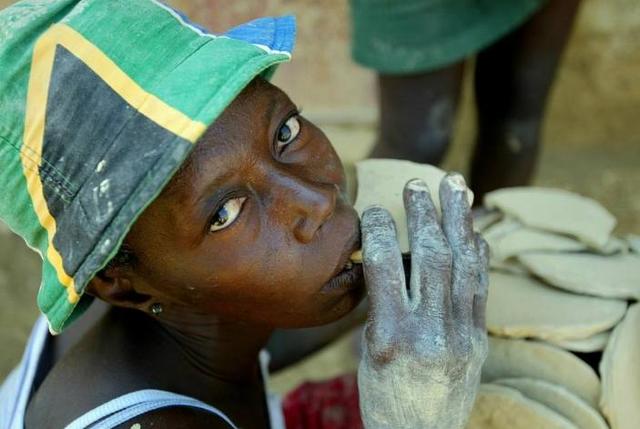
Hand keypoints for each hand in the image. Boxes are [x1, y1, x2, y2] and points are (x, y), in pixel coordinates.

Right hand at [357, 174, 488, 428]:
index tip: (372, 208)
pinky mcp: (479, 339)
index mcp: (390, 336)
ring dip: (459, 220)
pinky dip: (478, 253)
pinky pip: (481, 286)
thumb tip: (390, 258)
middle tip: (418, 182)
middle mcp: (429, 332)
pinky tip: (475, 230)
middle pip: (431, 256)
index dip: (379, 229)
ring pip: (463, 264)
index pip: (385, 266)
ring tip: (456, 186)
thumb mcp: (369, 350)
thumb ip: (382, 304)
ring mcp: (460, 335)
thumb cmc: (383, 395)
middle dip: (425, 212)